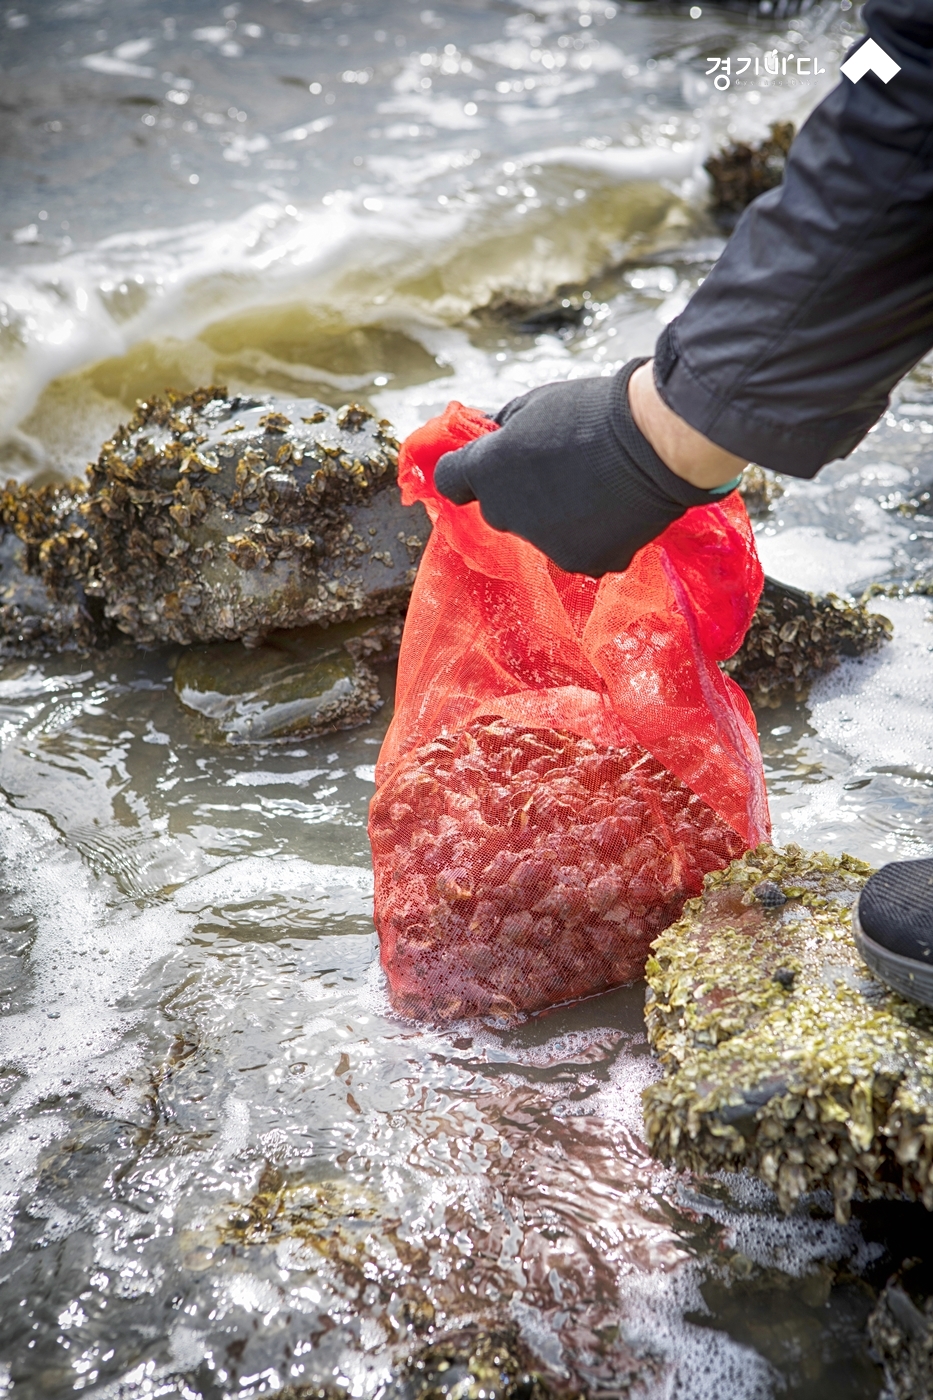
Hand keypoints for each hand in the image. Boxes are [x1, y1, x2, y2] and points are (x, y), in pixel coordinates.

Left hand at [433, 360, 738, 576]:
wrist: (656, 443)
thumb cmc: (595, 411)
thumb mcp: (536, 403)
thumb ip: (506, 429)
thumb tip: (496, 438)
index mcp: (489, 471)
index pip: (451, 481)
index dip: (465, 472)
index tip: (484, 465)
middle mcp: (507, 514)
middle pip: (500, 510)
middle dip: (520, 493)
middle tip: (559, 469)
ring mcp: (545, 545)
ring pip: (542, 534)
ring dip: (559, 517)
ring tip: (597, 487)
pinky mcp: (584, 563)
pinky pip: (581, 551)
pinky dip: (595, 535)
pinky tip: (616, 509)